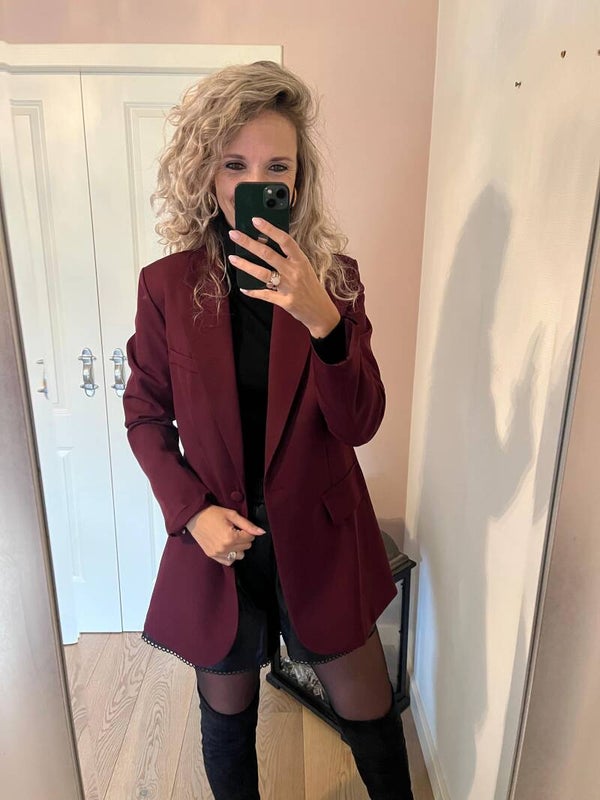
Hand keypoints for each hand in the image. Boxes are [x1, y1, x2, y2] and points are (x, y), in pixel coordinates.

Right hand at [185, 505, 265, 565]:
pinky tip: (226, 545)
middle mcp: (224, 548)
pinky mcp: (212, 555)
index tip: (240, 526)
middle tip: (235, 530)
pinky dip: (230, 554)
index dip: (247, 531)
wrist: (194, 516)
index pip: (250, 538)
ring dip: (238, 548)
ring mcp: (218, 553)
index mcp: (230, 537)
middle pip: (246, 547)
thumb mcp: (232, 515)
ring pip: (239, 556)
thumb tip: (262, 532)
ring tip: (230, 538)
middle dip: (243, 538)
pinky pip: (229, 561)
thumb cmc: (213, 513)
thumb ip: (248, 525)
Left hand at [227, 218, 340, 337]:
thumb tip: (265, 244)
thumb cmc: (310, 286)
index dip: (269, 229)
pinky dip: (253, 291)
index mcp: (301, 260)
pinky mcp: (285, 301)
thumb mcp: (304, 267)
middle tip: (234, 235)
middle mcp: (294, 272)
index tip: (255, 220)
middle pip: (268, 254)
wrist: (321, 311)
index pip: (284, 240)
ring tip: (233, 258)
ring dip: (245, 265)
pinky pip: (265, 294)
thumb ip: (289, 257)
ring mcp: (289, 287)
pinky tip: (243, 287)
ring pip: (262, 273)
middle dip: (248, 243)